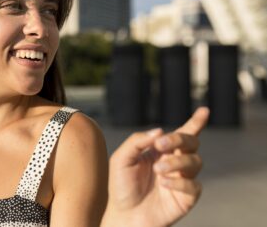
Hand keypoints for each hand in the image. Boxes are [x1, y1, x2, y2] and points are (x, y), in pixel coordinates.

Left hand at [101, 107, 209, 226]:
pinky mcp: (187, 196)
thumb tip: (159, 130)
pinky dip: (180, 182)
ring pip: (195, 161)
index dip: (195, 122)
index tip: (204, 110)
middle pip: (191, 142)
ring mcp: (183, 178)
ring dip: (177, 162)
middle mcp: (174, 161)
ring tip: (158, 171)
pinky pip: (194, 185)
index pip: (182, 133)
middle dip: (179, 139)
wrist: (125, 215)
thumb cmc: (122, 186)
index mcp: (161, 150)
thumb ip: (137, 141)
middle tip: (161, 144)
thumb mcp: (121, 159)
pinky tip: (164, 184)